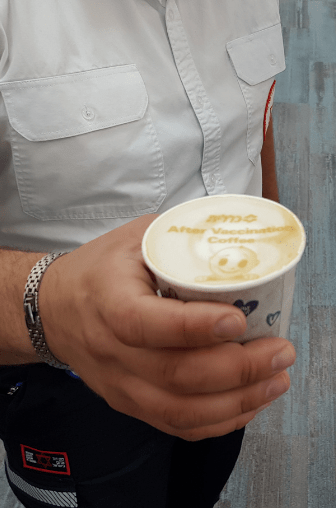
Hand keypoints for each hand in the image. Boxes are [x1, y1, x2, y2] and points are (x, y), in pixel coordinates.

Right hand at [39, 215, 295, 440]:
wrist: (54, 309)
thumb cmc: (99, 270)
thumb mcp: (133, 238)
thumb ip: (180, 239)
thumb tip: (236, 243)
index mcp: (108, 301)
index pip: (146, 324)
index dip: (196, 327)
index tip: (239, 320)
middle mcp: (112, 351)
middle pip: (176, 375)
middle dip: (238, 369)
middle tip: (279, 351)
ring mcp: (121, 385)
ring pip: (181, 410)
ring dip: (238, 401)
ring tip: (276, 380)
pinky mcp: (130, 403)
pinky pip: (177, 425)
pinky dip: (220, 421)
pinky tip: (249, 402)